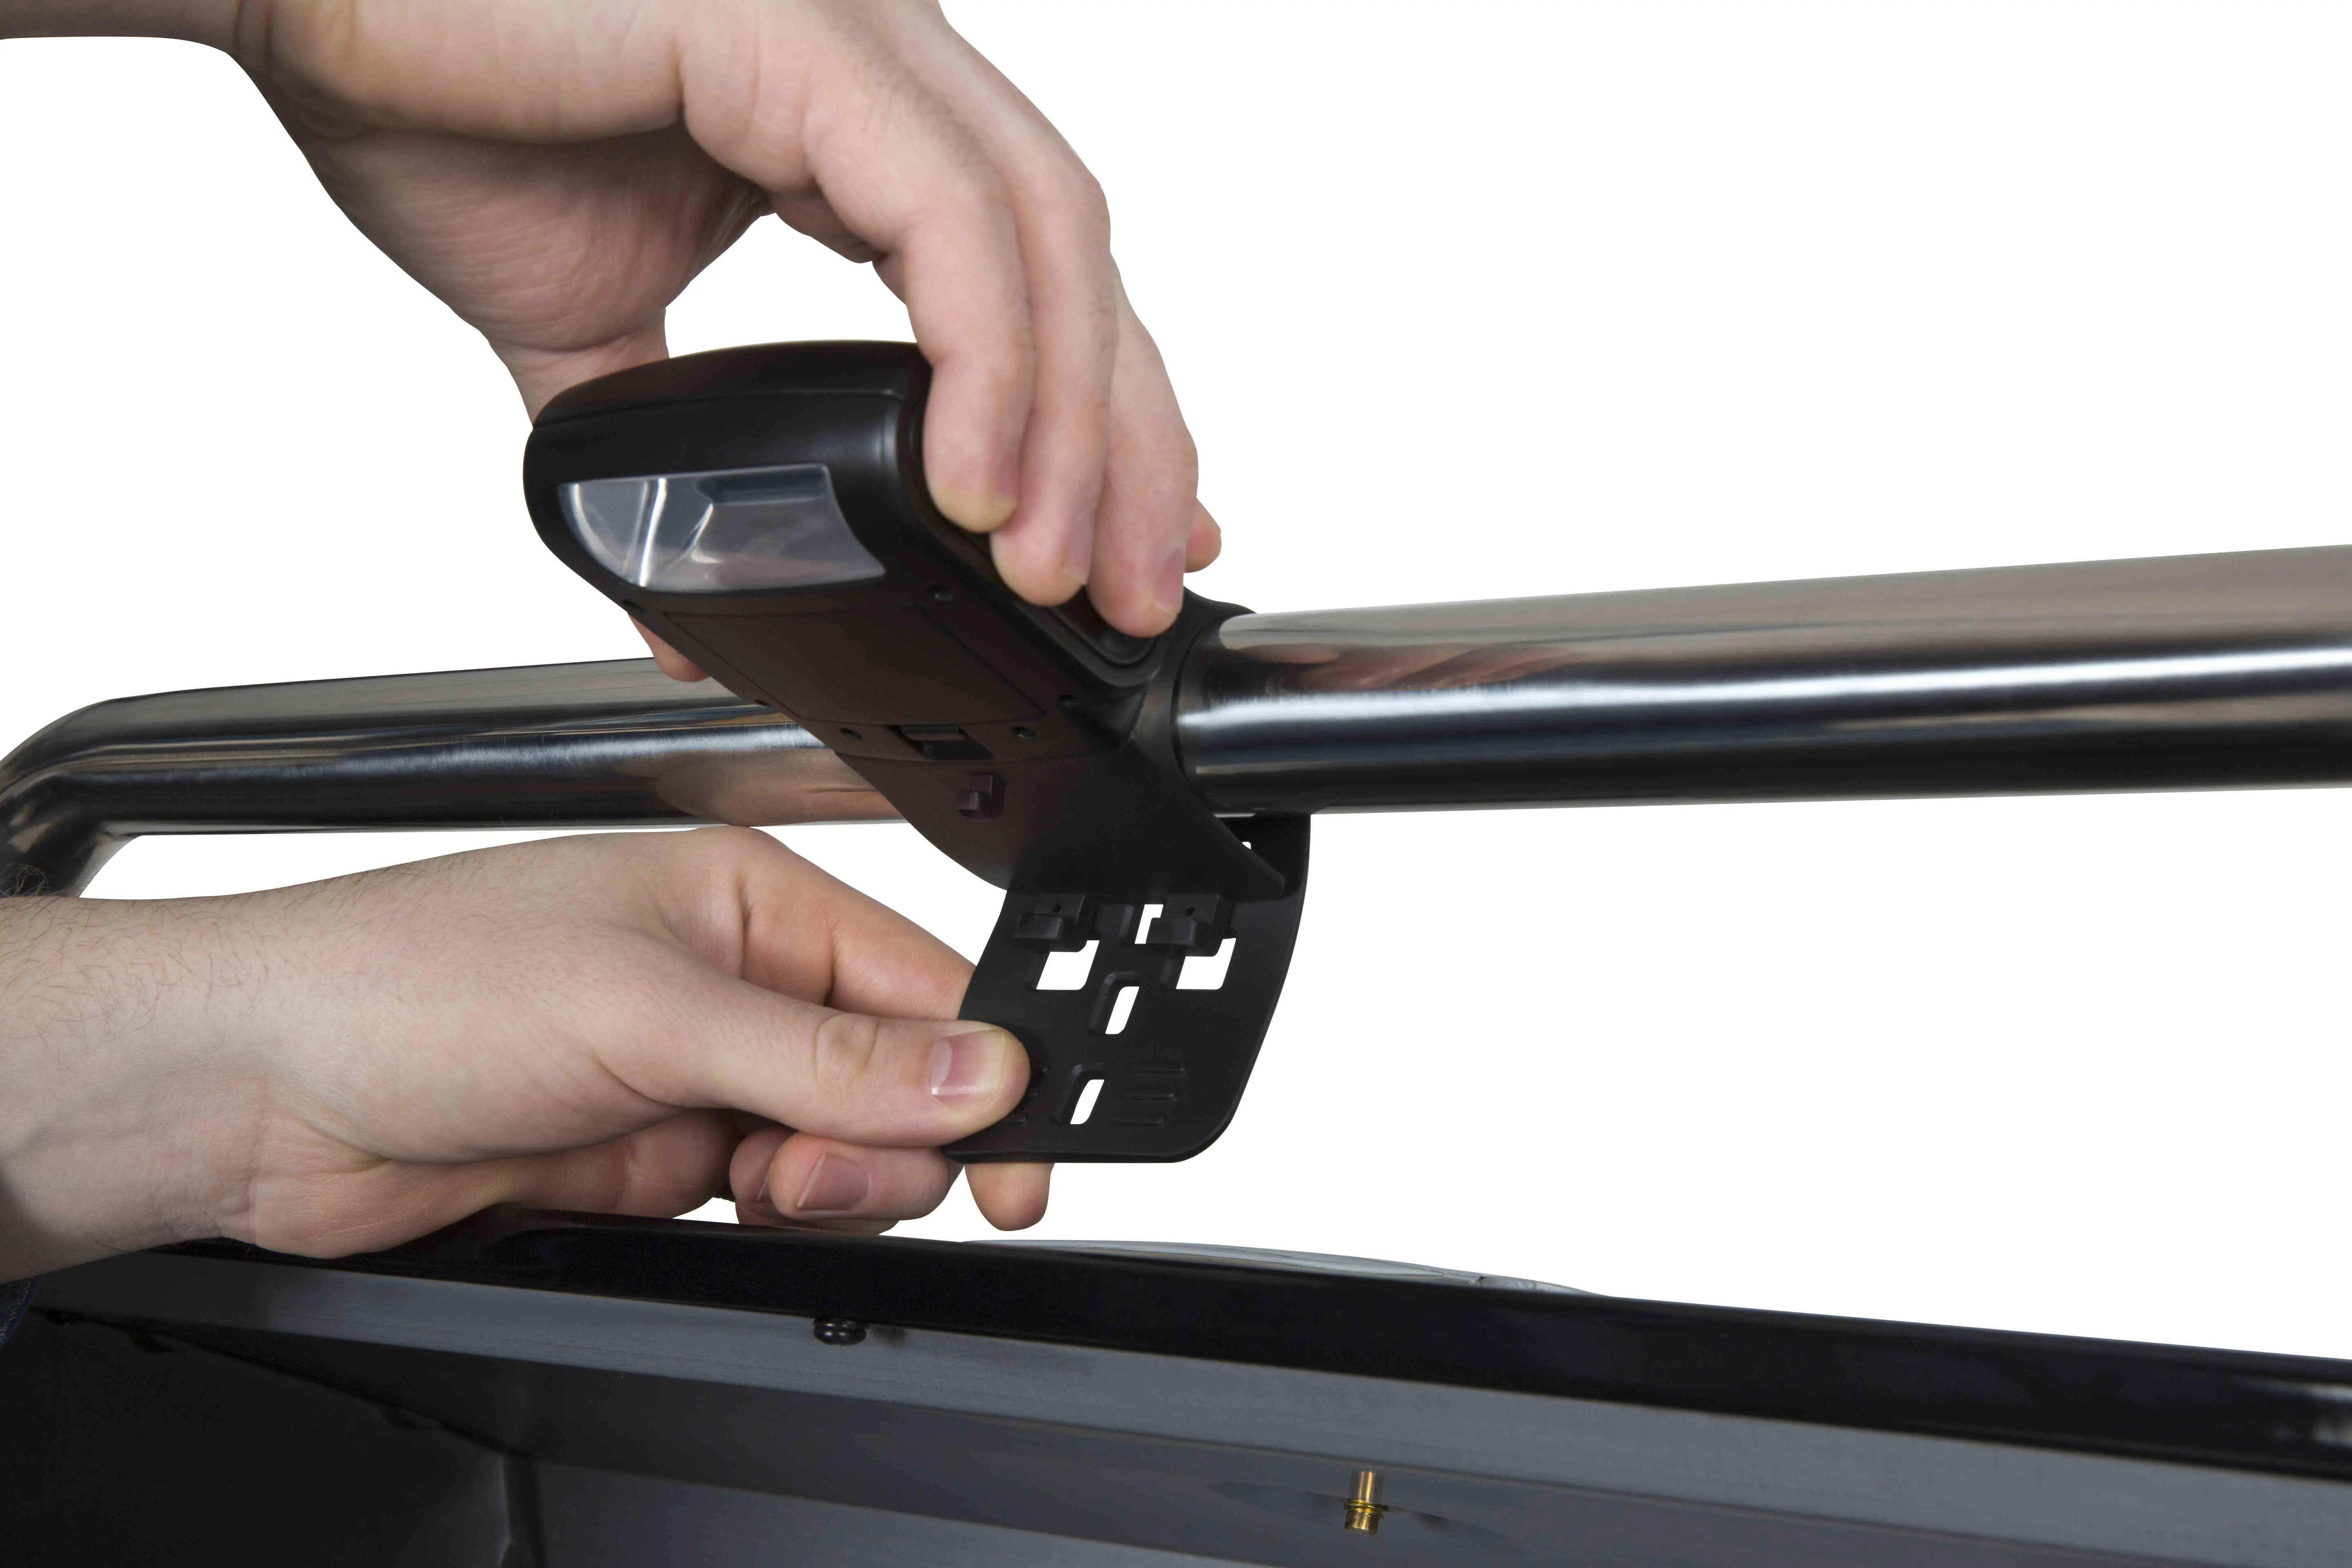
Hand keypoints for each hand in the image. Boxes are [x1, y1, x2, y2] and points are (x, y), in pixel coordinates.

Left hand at [0, 828, 1047, 1279]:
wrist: (261, 1089)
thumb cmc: (416, 982)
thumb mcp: (650, 1008)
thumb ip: (828, 1055)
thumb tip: (979, 1071)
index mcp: (751, 902)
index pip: (927, 986)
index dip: (990, 1072)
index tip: (1025, 1153)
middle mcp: (734, 984)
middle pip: (897, 1086)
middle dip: (884, 1144)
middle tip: (810, 1171)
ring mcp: (693, 1077)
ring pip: (836, 1155)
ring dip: (818, 1187)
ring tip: (747, 1185)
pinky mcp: (650, 1159)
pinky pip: (763, 1205)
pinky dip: (761, 1222)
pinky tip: (713, 1207)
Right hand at [7, 0, 1221, 637]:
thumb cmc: (434, 98)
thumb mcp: (581, 322)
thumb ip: (658, 441)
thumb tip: (676, 598)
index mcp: (856, 121)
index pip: (1032, 275)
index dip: (1100, 414)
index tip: (1122, 538)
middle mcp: (885, 65)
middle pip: (1075, 264)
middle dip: (1125, 442)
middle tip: (1133, 587)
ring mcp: (856, 33)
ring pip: (1041, 241)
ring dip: (1071, 424)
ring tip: (1059, 568)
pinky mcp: (796, 32)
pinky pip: (943, 215)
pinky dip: (983, 358)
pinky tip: (978, 481)